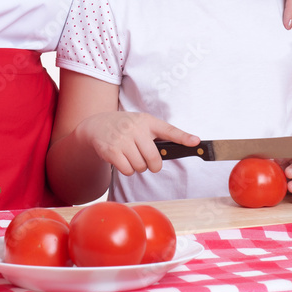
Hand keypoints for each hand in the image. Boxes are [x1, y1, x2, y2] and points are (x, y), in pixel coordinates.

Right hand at [75, 111, 199, 176]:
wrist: (96, 125)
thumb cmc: (123, 126)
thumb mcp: (140, 123)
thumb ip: (156, 134)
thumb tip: (176, 147)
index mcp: (146, 121)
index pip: (168, 130)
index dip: (183, 137)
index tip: (196, 142)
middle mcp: (135, 128)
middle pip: (154, 158)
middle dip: (152, 165)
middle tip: (147, 161)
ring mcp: (123, 139)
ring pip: (140, 166)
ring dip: (137, 167)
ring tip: (130, 156)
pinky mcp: (112, 150)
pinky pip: (128, 170)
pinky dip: (127, 170)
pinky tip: (122, 160)